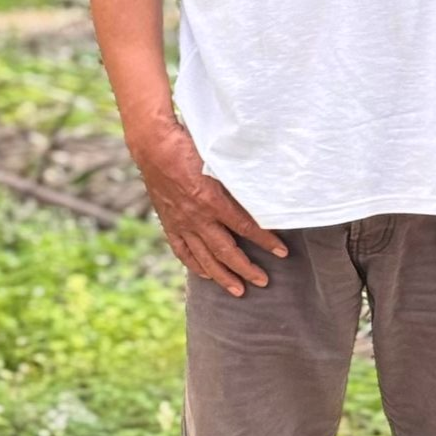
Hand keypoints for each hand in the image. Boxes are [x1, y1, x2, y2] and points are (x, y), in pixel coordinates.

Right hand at [129, 119, 286, 296]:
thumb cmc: (189, 145)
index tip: (282, 252)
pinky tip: (205, 274)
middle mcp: (198, 217)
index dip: (266, 241)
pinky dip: (194, 265)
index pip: (246, 227)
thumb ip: (236, 179)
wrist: (153, 145)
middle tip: (263, 281)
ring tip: (238, 290)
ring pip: (204, 258)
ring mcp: (182, 223)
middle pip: (226, 251)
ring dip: (223, 276)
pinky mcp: (169, 223)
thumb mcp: (218, 160)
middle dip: (247, 269)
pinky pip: (182, 251)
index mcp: (212, 200)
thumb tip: (261, 189)